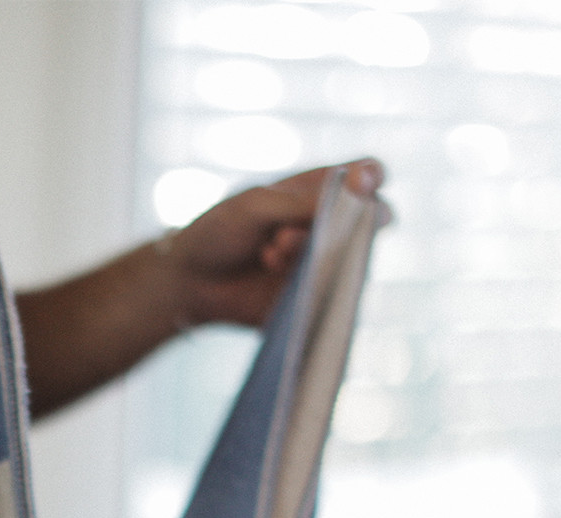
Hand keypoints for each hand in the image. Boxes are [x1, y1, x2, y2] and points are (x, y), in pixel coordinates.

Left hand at [165, 158, 384, 330]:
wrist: (189, 282)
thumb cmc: (219, 232)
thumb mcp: (257, 206)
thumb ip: (304, 202)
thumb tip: (358, 195)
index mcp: (318, 190)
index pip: (367, 176)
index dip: (372, 177)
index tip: (361, 182)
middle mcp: (329, 226)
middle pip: (370, 219)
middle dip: (344, 221)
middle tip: (296, 228)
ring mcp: (324, 263)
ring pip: (349, 256)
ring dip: (311, 250)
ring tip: (271, 251)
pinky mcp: (312, 298)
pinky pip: (330, 292)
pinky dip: (302, 281)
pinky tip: (270, 269)